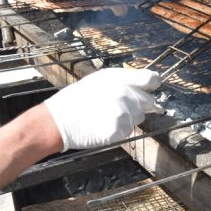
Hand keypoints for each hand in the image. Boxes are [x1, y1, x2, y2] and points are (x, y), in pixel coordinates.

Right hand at [44, 68, 161, 150]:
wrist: (58, 120)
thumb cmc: (77, 99)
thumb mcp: (100, 80)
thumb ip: (124, 80)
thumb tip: (146, 84)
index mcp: (120, 78)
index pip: (151, 78)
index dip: (152, 84)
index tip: (151, 88)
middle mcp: (125, 93)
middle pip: (148, 102)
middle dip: (137, 106)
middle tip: (115, 108)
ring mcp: (123, 111)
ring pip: (137, 118)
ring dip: (126, 119)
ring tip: (105, 117)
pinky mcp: (119, 128)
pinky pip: (127, 131)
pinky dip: (118, 132)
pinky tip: (103, 127)